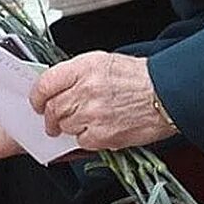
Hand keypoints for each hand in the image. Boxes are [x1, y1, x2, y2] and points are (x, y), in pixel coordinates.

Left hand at [29, 52, 177, 150]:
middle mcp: (85, 90)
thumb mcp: (102, 61)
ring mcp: (93, 114)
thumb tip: (55, 87)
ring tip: (85, 120)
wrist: (167, 93)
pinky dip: (85, 138)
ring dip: (69, 126)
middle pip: (52, 108)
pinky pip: (81, 141)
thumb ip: (76, 73)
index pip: (46, 83)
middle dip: (50, 116)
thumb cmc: (138, 77)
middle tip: (53, 119)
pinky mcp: (103, 135)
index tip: (36, 102)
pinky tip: (98, 129)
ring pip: (65, 126)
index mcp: (84, 67)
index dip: (36, 96)